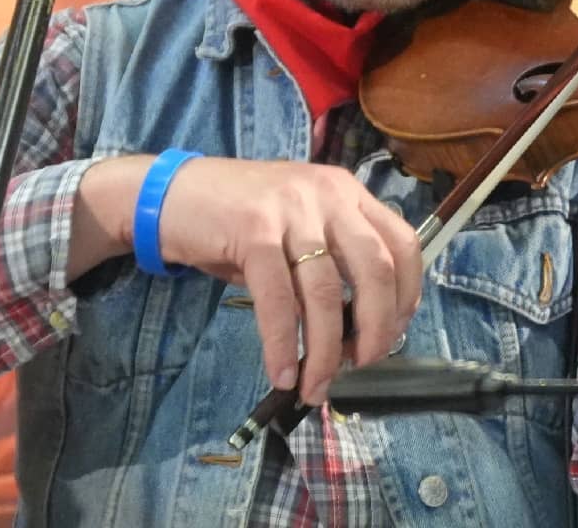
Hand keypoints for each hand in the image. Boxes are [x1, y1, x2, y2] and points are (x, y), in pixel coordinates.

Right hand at [151, 157, 420, 405]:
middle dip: (377, 328)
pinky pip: (279, 299)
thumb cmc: (238, 218)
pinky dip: (284, 343)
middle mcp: (327, 194)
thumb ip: (330, 261)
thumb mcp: (297, 226)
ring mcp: (290, 209)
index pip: (402, 243)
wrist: (171, 194)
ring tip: (316, 385)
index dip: (407, 296)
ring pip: (326, 291)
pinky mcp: (253, 230)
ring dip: (326, 350)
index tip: (393, 333)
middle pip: (376, 269)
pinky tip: (282, 372)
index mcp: (346, 192)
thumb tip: (357, 332)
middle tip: (361, 364)